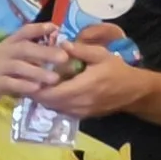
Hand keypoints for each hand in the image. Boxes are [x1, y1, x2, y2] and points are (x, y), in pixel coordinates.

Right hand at [0, 24, 65, 104]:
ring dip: (38, 72)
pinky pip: (11, 83)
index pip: (25, 31)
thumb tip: (57, 48)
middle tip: (64, 57)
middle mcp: (5, 52)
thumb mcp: (12, 56)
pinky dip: (24, 85)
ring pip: (19, 67)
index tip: (56, 28)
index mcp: (10, 43)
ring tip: (54, 78)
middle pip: (25, 48)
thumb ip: (31, 52)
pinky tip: (36, 88)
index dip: (39, 28)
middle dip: (45, 52)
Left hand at [36, 29, 150, 120]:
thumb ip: (81, 50)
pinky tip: (50, 92)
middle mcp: (80, 103)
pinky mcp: (83, 116)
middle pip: (50, 102)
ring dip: (44, 99)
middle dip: (36, 93)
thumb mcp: (101, 55)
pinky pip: (63, 111)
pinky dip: (53, 103)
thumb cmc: (117, 71)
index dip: (37, 88)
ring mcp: (81, 112)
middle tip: (27, 80)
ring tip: (35, 86)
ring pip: (55, 108)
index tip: (28, 77)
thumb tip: (61, 43)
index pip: (53, 92)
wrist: (134, 91)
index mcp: (83, 87)